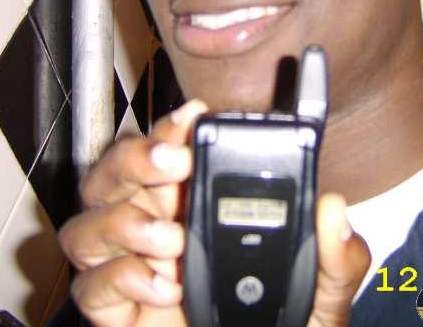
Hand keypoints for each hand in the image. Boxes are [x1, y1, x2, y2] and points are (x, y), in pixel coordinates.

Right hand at [58, 99, 370, 326]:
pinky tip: (164, 288)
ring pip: (86, 225)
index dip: (172, 126)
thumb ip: (336, 260)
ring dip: (123, 220)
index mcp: (198, 209)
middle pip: (113, 173)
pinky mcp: (116, 313)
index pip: (170, 151)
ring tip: (172, 239)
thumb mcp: (323, 300)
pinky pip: (89, 286)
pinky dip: (121, 278)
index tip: (194, 115)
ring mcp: (132, 270)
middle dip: (135, 157)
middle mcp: (157, 229)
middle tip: (173, 162)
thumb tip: (333, 209)